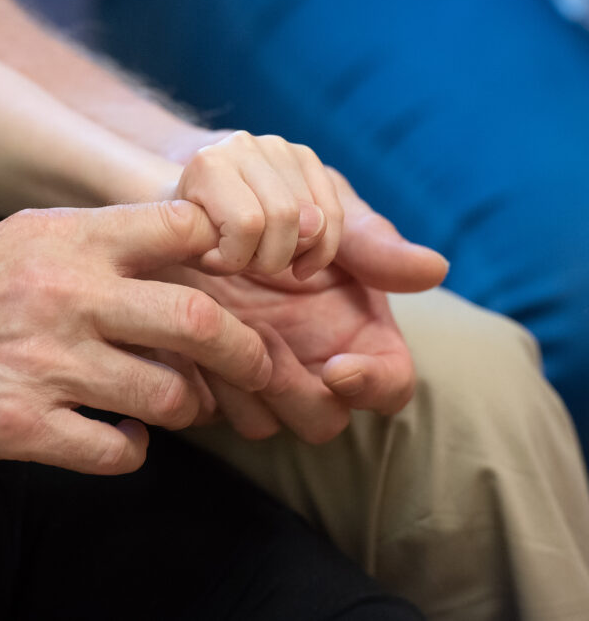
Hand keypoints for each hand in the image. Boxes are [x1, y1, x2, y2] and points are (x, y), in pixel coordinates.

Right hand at [0, 201, 272, 474]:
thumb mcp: (1, 242)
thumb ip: (77, 251)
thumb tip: (150, 269)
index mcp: (62, 238)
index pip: (184, 230)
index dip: (227, 257)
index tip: (241, 282)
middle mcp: (63, 293)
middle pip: (200, 321)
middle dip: (250, 353)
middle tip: (264, 372)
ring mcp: (42, 361)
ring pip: (168, 395)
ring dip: (184, 408)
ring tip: (171, 408)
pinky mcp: (14, 426)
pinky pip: (116, 450)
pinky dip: (131, 451)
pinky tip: (116, 442)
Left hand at [152, 170, 448, 442]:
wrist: (194, 202)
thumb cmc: (276, 201)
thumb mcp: (324, 210)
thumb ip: (370, 243)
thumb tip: (435, 268)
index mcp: (359, 332)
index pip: (390, 386)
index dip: (373, 385)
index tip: (338, 368)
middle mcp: (311, 366)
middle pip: (321, 420)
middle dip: (293, 387)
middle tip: (264, 336)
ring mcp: (258, 377)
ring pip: (262, 424)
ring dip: (244, 381)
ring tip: (223, 320)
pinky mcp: (209, 378)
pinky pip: (208, 409)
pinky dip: (201, 376)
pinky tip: (190, 329)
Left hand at [175, 131, 343, 278]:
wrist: (193, 200)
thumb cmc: (190, 229)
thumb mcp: (188, 245)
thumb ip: (220, 243)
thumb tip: (301, 226)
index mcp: (209, 164)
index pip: (247, 223)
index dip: (237, 257)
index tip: (216, 259)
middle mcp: (244, 146)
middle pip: (286, 217)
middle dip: (272, 258)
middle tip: (248, 263)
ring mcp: (278, 147)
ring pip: (314, 218)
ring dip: (296, 254)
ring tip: (267, 256)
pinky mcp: (305, 157)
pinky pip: (333, 211)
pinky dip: (323, 246)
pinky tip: (300, 259)